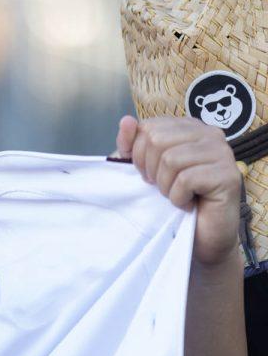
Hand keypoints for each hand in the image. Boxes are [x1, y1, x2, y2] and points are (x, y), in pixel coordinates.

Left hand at [112, 115, 241, 265]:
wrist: (198, 235)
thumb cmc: (172, 197)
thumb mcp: (144, 168)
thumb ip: (131, 145)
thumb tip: (126, 120)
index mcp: (189, 127)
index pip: (149, 127)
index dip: (139, 155)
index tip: (150, 173)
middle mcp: (209, 134)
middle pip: (157, 141)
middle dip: (151, 170)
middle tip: (164, 186)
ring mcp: (222, 153)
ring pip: (171, 160)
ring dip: (165, 186)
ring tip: (178, 194)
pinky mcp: (228, 175)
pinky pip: (186, 180)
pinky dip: (179, 197)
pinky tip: (188, 202)